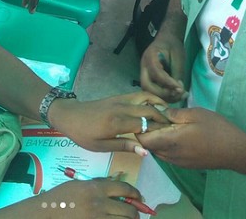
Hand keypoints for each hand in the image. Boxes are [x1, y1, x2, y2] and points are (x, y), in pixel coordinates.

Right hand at [35, 179, 143, 217]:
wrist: (48, 213)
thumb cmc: (61, 197)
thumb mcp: (80, 184)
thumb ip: (98, 185)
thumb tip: (117, 190)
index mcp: (96, 188)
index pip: (124, 189)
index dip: (135, 193)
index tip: (139, 197)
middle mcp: (100, 203)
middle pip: (129, 209)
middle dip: (135, 212)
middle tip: (135, 213)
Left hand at [49, 92, 169, 154]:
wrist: (70, 115)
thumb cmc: (84, 134)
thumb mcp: (101, 146)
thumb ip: (124, 146)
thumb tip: (146, 151)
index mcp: (117, 122)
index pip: (145, 124)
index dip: (159, 130)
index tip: (171, 135)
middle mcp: (121, 108)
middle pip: (149, 109)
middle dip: (163, 116)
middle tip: (175, 126)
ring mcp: (120, 99)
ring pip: (145, 97)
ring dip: (159, 103)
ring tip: (169, 113)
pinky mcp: (118, 96)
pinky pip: (137, 94)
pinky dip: (150, 98)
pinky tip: (155, 106)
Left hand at [137, 107, 245, 169]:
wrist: (237, 151)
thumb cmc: (217, 129)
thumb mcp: (196, 114)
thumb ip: (174, 114)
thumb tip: (159, 112)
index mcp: (172, 142)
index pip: (144, 140)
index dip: (140, 128)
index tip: (144, 114)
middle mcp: (172, 155)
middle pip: (149, 146)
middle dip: (147, 132)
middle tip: (153, 116)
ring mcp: (179, 162)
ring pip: (158, 151)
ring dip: (156, 139)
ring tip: (164, 124)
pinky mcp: (186, 165)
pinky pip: (167, 155)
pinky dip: (165, 145)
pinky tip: (174, 133)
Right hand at [140, 33, 186, 101]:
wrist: (167, 40)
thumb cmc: (173, 46)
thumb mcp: (178, 57)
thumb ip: (177, 74)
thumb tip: (178, 90)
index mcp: (150, 56)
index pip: (156, 73)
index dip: (168, 83)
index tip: (181, 88)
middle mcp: (144, 66)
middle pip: (147, 86)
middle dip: (162, 94)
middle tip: (178, 94)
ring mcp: (144, 73)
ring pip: (148, 91)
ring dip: (163, 97)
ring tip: (179, 96)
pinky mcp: (148, 79)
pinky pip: (152, 90)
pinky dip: (163, 96)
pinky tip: (175, 95)